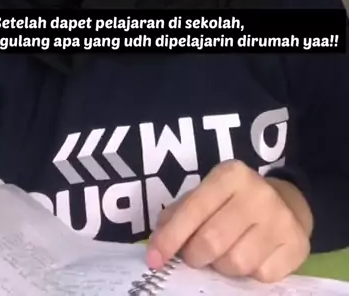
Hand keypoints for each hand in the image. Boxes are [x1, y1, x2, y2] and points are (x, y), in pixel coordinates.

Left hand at [147, 160, 312, 282]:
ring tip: (224, 254)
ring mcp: (281, 220)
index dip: (170, 237)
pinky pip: (261, 276)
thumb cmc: (235, 201)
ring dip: (222, 267)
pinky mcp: (297, 246)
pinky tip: (251, 257)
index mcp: (231, 175)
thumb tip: (158, 243)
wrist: (287, 203)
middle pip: (211, 241)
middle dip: (194, 256)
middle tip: (194, 257)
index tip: (154, 259)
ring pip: (236, 263)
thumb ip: (180, 214)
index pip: (193, 210)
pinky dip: (250, 274)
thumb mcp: (207, 195)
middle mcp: (258, 193)